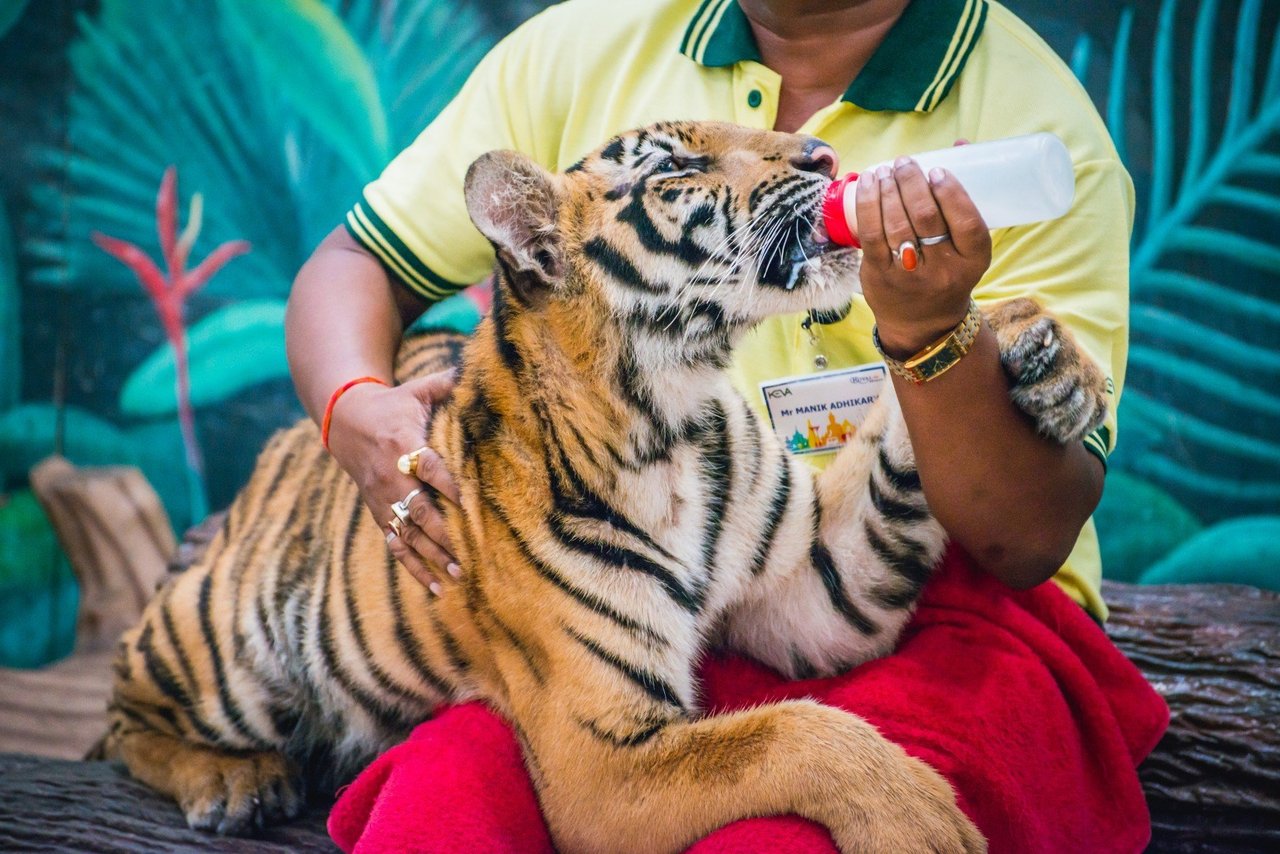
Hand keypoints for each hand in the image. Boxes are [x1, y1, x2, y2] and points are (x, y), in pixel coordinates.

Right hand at [326, 370, 461, 592]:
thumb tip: (481, 368)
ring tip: (457, 575)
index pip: (426, 465)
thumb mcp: (417, 389)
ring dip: (430, 556)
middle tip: (466, 553)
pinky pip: (394, 544)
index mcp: (401, 441)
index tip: (469, 502)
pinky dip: (413, 567)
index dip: (446, 484)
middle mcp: (389, 474)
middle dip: (441, 533)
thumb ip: (449, 383)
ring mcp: (381, 497)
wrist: (344, 420)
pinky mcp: (377, 512)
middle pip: (416, 508)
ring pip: (405, 533)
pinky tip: (435, 588)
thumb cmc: (394, 404)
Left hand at [855, 155, 992, 357]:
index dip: (951, 193)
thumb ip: (962, 199)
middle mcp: (943, 271)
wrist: (923, 324)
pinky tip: (868, 184)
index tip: (936, 172)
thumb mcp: (966, 246)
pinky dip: (868, 204)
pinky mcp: (880, 275)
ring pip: (897, 224)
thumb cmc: (947, 271)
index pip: (967, 223)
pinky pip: (871, 234)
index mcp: (973, 261)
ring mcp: (909, 276)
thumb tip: (960, 144)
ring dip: (888, 189)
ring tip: (886, 171)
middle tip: (904, 163)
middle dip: (911, 183)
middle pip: (927, 218)